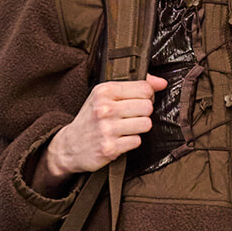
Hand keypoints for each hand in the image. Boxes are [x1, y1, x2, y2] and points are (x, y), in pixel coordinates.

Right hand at [43, 75, 167, 180]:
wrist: (70, 145)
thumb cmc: (91, 118)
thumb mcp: (105, 96)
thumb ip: (133, 86)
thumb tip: (162, 83)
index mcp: (104, 91)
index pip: (144, 88)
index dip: (147, 95)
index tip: (139, 100)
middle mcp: (104, 108)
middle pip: (147, 106)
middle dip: (144, 112)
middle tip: (133, 116)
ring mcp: (107, 129)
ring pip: (146, 124)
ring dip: (140, 128)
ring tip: (127, 128)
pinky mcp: (110, 147)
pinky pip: (137, 141)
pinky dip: (132, 141)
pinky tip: (121, 139)